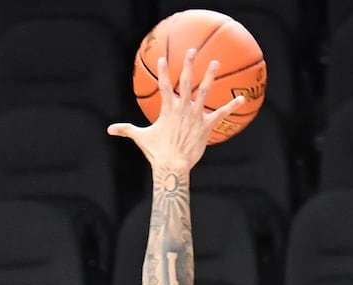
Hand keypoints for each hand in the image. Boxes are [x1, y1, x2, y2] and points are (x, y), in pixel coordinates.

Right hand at [108, 47, 247, 170]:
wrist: (173, 166)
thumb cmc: (157, 152)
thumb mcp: (141, 138)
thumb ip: (126, 129)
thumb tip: (109, 129)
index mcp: (167, 109)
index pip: (164, 86)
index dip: (162, 72)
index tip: (162, 59)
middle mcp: (182, 108)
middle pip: (185, 82)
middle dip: (188, 65)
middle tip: (192, 51)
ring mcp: (195, 115)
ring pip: (204, 91)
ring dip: (210, 76)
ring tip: (215, 63)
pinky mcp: (206, 125)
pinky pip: (221, 113)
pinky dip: (232, 106)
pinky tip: (242, 98)